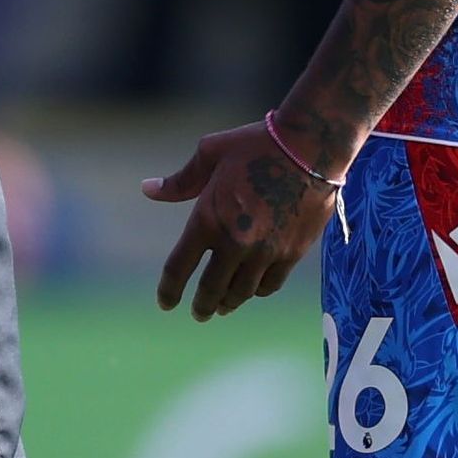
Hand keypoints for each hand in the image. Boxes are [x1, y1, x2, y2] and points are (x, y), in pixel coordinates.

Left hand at [145, 122, 336, 320]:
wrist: (311, 146)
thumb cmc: (256, 144)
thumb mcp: (211, 153)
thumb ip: (180, 181)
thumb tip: (147, 189)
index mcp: (208, 218)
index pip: (179, 267)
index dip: (169, 290)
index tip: (166, 302)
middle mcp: (234, 242)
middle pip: (211, 289)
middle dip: (202, 305)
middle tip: (199, 313)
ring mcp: (265, 251)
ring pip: (241, 292)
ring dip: (229, 303)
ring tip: (223, 306)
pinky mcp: (292, 253)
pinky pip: (269, 284)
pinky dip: (257, 291)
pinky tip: (252, 289)